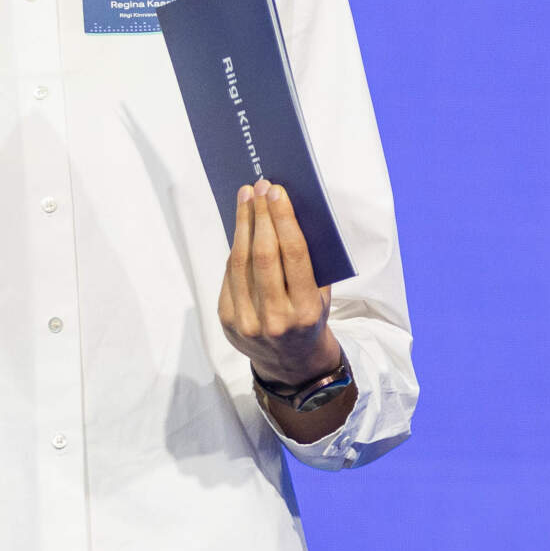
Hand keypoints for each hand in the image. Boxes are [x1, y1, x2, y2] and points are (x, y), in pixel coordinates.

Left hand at [217, 180, 341, 387]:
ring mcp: (248, 323)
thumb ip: (309, 262)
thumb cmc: (310, 317)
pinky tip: (240, 228)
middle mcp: (277, 319)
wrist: (291, 363)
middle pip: (264, 254)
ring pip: (240, 262)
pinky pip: (229, 276)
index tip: (277, 192)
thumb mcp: (322, 295)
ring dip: (242, 224)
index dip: (283, 219)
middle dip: (260, 215)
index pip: (294, 254)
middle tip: (259, 187)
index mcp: (307, 310)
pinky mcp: (228, 322)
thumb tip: (286, 212)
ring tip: (246, 198)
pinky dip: (235, 247)